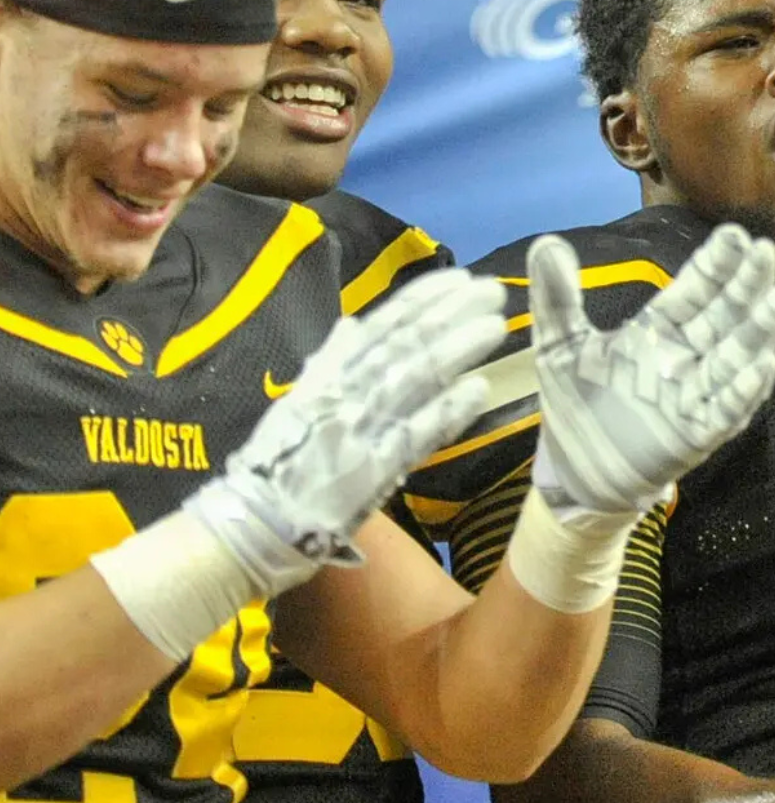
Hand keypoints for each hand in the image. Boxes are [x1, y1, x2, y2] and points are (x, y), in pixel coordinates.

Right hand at [187, 271, 506, 591]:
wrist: (251, 524)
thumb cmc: (276, 462)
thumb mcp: (297, 402)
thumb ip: (329, 361)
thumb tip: (353, 322)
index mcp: (329, 375)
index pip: (383, 325)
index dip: (423, 298)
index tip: (459, 277)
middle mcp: (345, 393)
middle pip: (406, 344)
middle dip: (452, 314)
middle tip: (493, 291)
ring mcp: (360, 429)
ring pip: (415, 379)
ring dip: (458, 350)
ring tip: (496, 327)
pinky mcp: (372, 470)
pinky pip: (415, 435)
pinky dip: (447, 410)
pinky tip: (479, 389)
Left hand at [529, 224, 774, 522]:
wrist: (574, 473)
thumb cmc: (576, 404)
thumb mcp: (559, 345)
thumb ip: (557, 297)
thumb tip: (546, 242)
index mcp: (660, 328)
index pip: (695, 289)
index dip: (716, 264)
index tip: (735, 235)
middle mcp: (686, 356)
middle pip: (725, 315)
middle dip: (747, 285)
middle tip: (767, 251)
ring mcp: (695, 395)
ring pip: (736, 357)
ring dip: (758, 330)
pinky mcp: (696, 435)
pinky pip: (725, 410)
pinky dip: (744, 390)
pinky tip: (763, 365)